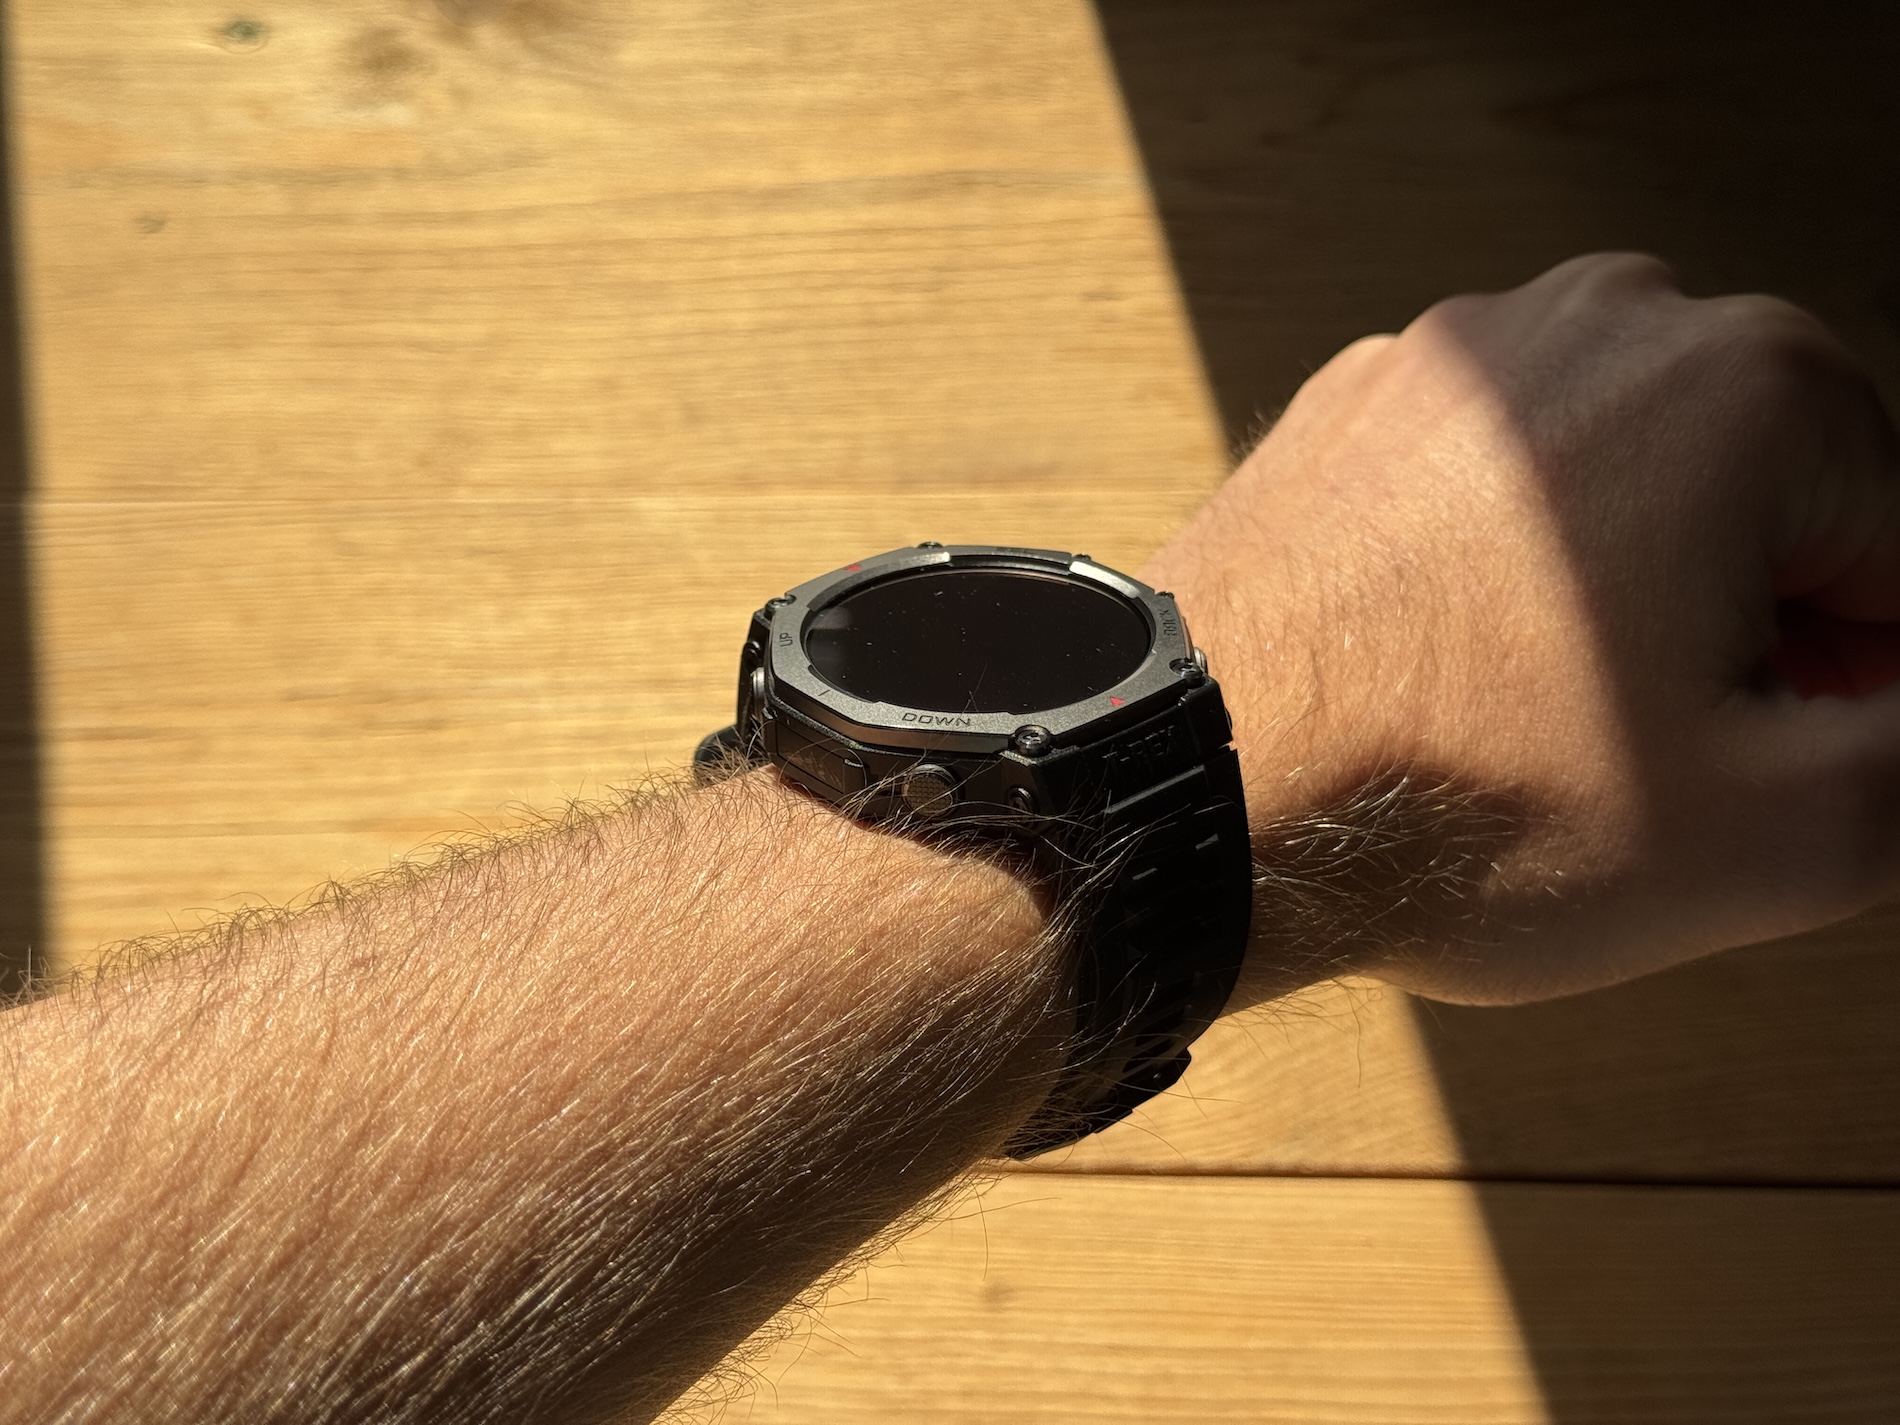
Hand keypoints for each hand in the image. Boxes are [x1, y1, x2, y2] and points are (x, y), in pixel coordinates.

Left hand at [1145, 253, 1899, 1005]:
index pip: (1896, 548)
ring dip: (1630, 597)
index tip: (1778, 757)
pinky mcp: (1358, 403)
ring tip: (1549, 721)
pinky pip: (1498, 485)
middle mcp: (1600, 320)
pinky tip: (1457, 670)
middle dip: (1747, 629)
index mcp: (1747, 380)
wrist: (1195, 792)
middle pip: (1765, 499)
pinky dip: (1510, 567)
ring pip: (1629, 486)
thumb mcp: (1788, 831)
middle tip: (1662, 755)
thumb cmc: (1461, 804)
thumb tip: (1897, 701)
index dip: (1859, 683)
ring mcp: (1458, 352)